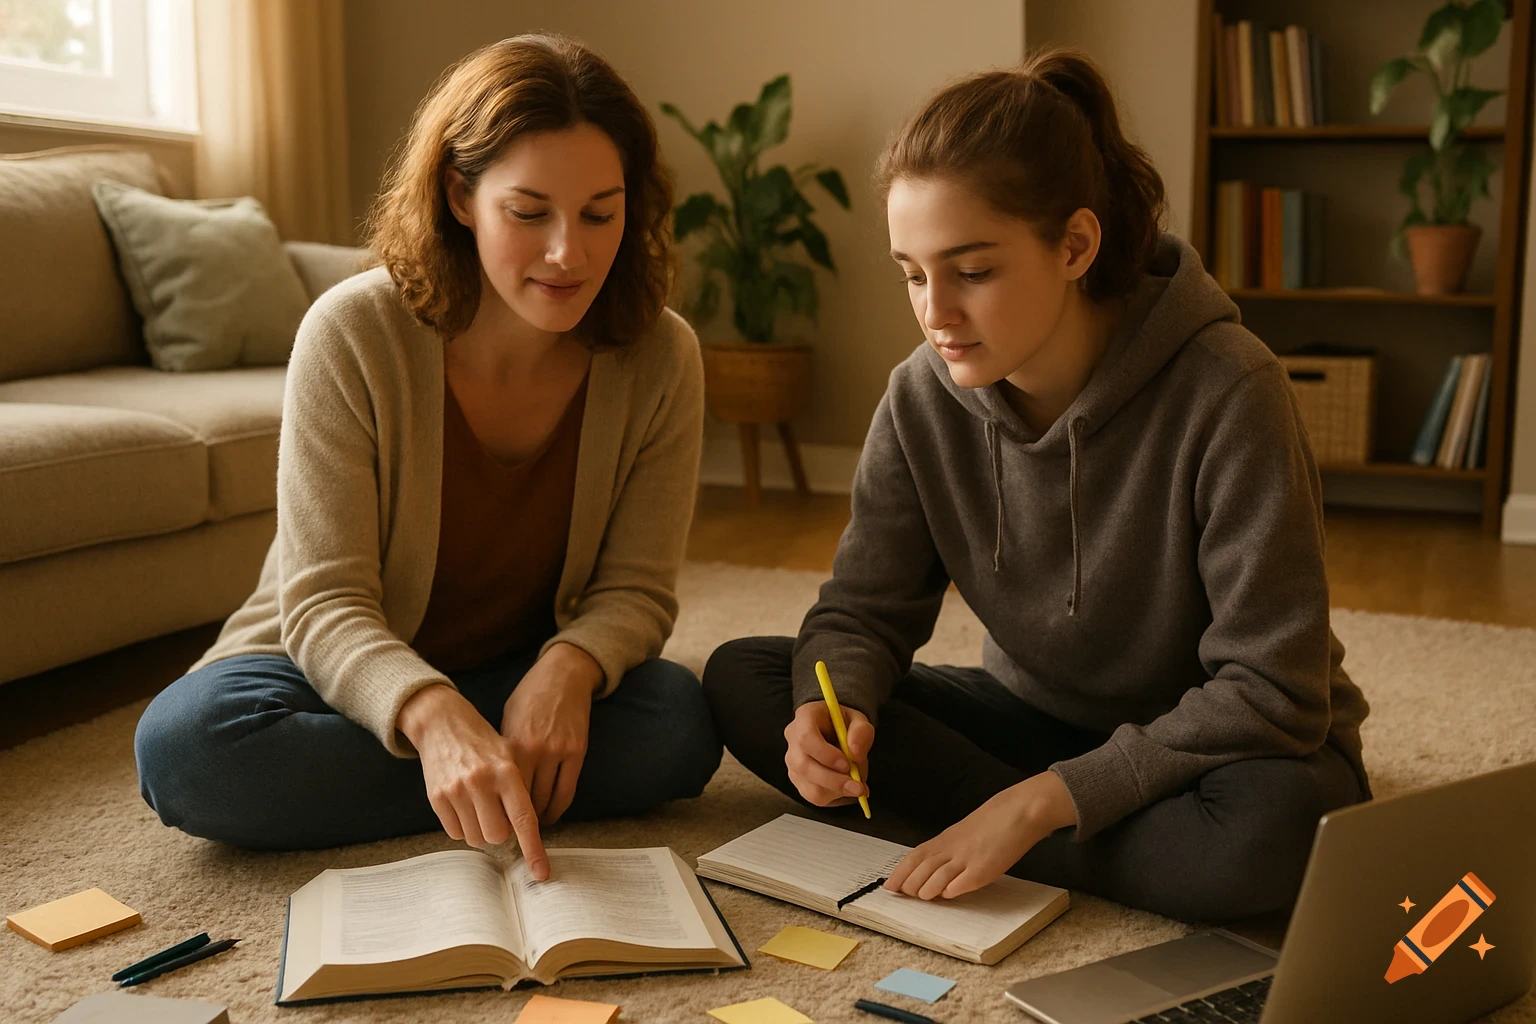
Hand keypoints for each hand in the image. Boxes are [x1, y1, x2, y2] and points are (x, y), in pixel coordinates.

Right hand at [397, 683, 549, 877]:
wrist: (442, 723)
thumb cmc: (483, 742)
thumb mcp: (510, 756)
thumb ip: (519, 791)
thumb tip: (526, 832)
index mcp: (506, 771)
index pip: (524, 819)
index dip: (534, 849)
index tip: (541, 873)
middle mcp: (481, 782)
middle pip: (497, 836)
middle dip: (501, 833)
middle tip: (498, 813)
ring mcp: (456, 790)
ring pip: (475, 838)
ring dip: (481, 831)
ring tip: (480, 805)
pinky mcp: (436, 797)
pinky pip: (454, 832)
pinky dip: (462, 826)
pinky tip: (464, 804)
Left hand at [500, 643, 600, 825]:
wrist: (563, 675)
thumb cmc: (529, 696)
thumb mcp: (507, 720)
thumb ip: (503, 752)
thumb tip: (494, 787)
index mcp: (512, 743)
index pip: (501, 790)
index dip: (496, 811)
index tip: (492, 823)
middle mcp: (535, 750)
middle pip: (523, 799)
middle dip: (515, 820)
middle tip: (509, 832)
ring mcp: (559, 752)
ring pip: (546, 800)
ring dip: (537, 819)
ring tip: (529, 828)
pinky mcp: (578, 752)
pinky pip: (567, 791)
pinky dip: (557, 809)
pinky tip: (549, 816)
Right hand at [783, 700, 873, 806]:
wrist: (835, 731)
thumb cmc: (843, 724)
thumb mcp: (858, 720)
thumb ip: (861, 732)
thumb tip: (855, 753)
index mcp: (805, 717)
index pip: (806, 737)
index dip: (825, 754)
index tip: (847, 764)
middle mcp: (793, 739)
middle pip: (803, 766)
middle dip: (833, 780)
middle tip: (857, 786)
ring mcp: (793, 761)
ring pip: (808, 785)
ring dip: (836, 790)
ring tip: (856, 785)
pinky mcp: (798, 779)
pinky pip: (813, 795)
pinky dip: (834, 796)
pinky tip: (846, 788)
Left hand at [884, 770, 1077, 899]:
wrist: (1018, 810)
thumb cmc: (993, 821)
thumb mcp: (963, 832)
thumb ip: (949, 849)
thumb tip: (934, 869)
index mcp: (946, 839)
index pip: (915, 857)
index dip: (900, 872)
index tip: (889, 885)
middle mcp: (952, 849)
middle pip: (921, 870)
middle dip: (909, 885)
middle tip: (905, 895)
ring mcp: (967, 860)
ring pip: (935, 879)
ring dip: (926, 891)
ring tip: (924, 897)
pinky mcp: (984, 870)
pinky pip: (961, 884)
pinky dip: (951, 892)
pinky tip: (948, 895)